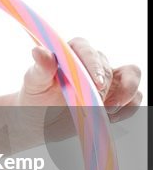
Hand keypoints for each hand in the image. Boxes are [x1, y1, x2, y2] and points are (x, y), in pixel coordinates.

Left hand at [18, 36, 141, 141]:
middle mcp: (92, 63)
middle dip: (106, 88)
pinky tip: (111, 117)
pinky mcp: (117, 96)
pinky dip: (128, 107)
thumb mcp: (34, 83)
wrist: (41, 119)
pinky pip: (135, 97)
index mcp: (71, 52)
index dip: (94, 65)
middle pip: (108, 68)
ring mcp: (108, 79)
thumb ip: (40, 67)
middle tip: (97, 105)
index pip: (87, 50)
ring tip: (109, 110)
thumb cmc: (36, 96)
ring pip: (131, 75)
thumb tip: (38, 51)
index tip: (96, 84)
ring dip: (126, 93)